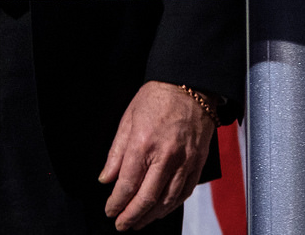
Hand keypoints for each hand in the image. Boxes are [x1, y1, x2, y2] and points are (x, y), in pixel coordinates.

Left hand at [100, 82, 217, 229]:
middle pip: (146, 198)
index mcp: (143, 144)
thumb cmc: (158, 97)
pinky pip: (186, 190)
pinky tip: (163, 208)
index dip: (116, 204)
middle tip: (122, 224)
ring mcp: (185, 160)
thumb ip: (116, 153)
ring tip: (140, 222)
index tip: (110, 211)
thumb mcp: (128, 119)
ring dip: (152, 215)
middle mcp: (165, 156)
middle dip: (131, 216)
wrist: (191, 83)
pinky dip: (173, 204)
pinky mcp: (198, 160)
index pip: (127, 185)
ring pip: (168, 199)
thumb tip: (106, 178)